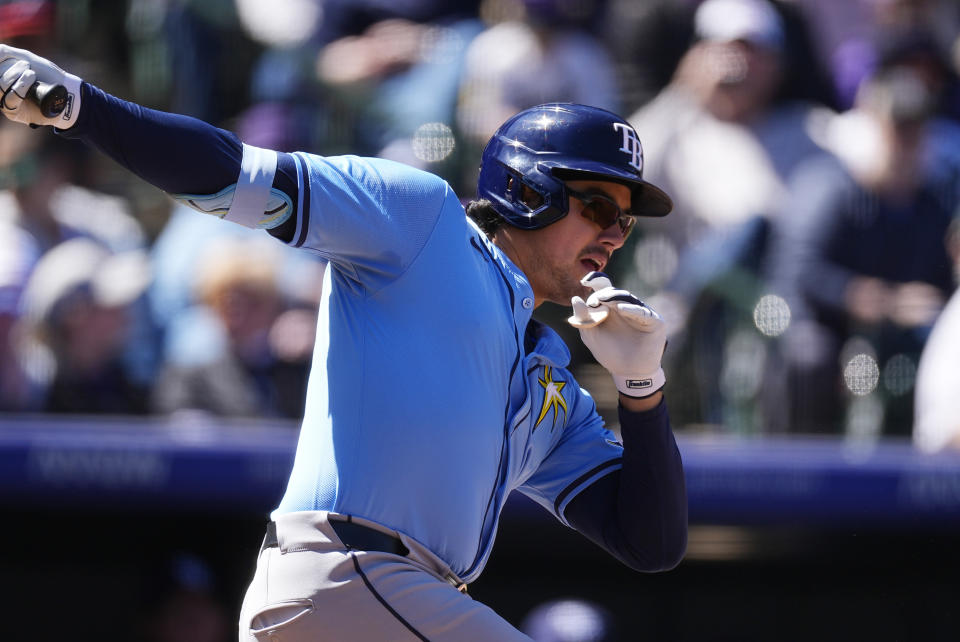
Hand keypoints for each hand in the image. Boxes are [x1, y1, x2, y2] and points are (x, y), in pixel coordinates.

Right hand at [0, 44, 81, 128]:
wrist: (66, 91)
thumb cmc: (46, 74)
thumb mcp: (25, 57)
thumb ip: (4, 52)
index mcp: (0, 75)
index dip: (4, 61)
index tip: (20, 61)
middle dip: (10, 67)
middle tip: (26, 66)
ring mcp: (4, 101)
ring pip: (0, 85)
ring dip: (15, 75)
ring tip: (31, 73)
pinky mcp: (13, 112)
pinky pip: (10, 99)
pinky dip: (21, 86)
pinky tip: (30, 78)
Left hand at [568, 272, 665, 397]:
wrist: (627, 372)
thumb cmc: (610, 352)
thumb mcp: (591, 335)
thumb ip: (582, 318)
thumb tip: (575, 298)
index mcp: (610, 306)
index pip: (603, 288)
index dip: (595, 280)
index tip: (584, 280)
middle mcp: (626, 306)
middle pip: (614, 292)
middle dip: (602, 294)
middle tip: (593, 302)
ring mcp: (641, 312)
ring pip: (628, 298)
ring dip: (614, 297)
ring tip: (602, 300)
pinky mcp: (654, 321)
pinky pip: (643, 312)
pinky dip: (631, 309)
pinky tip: (620, 308)